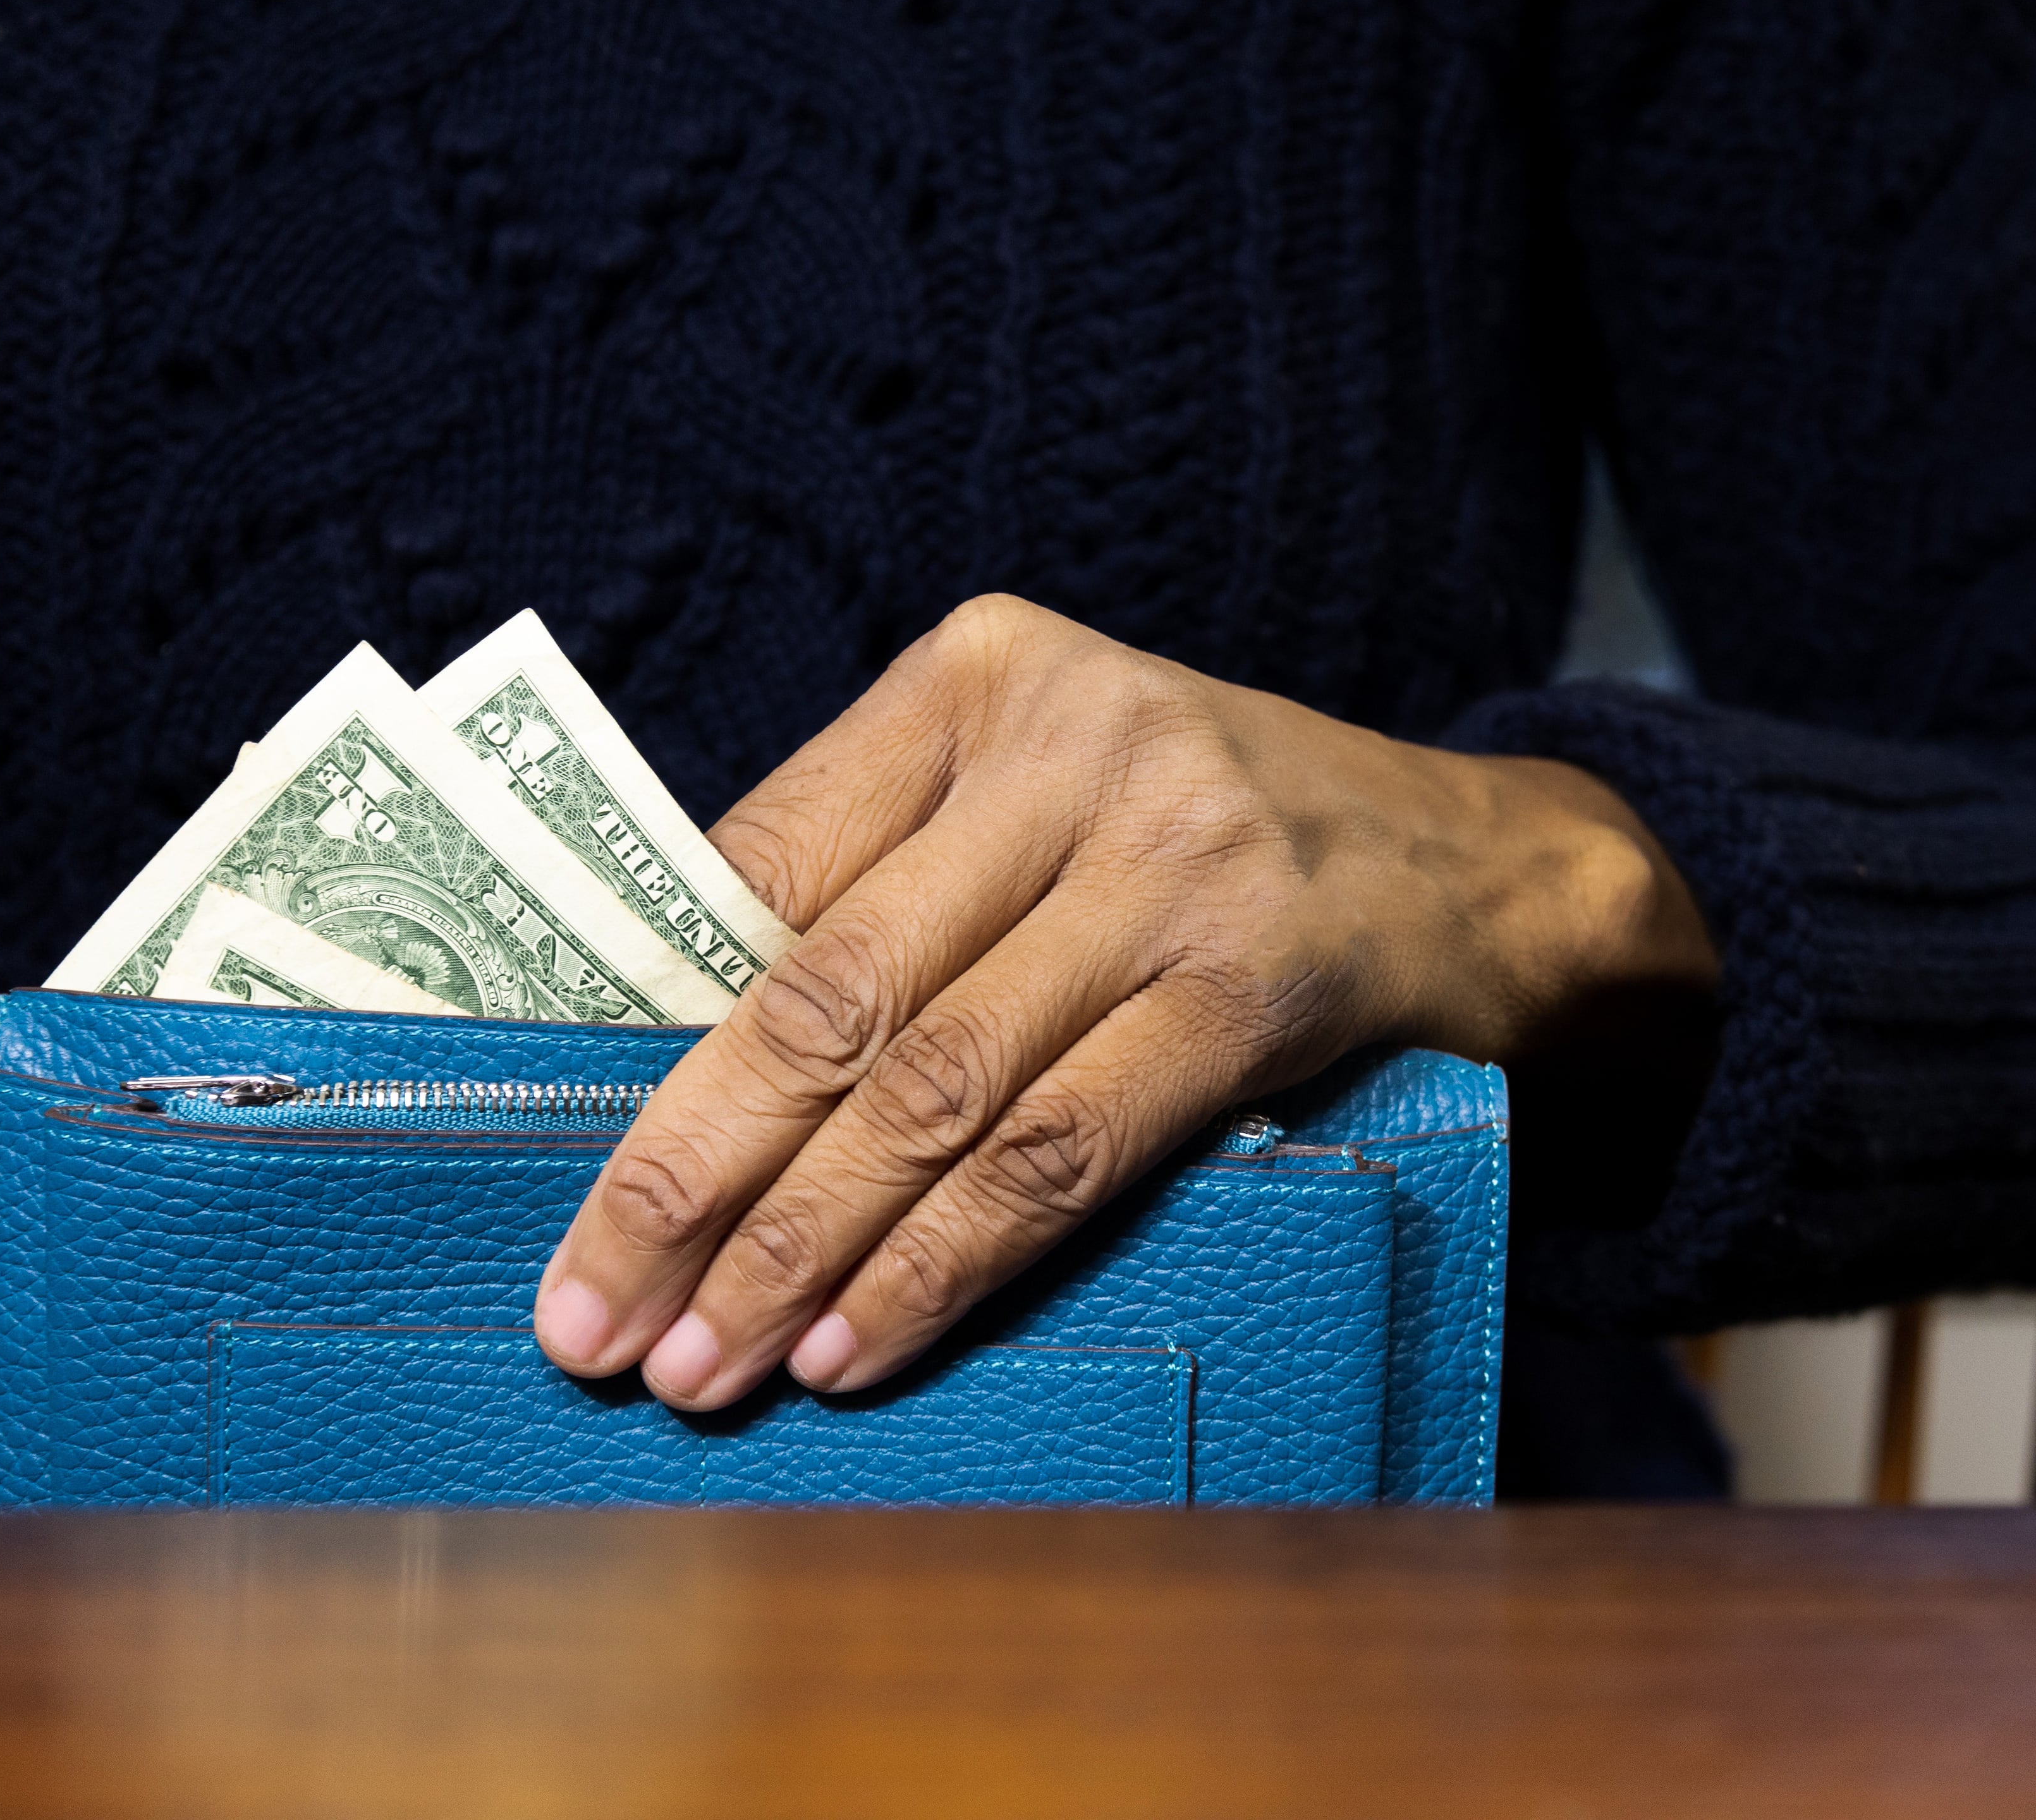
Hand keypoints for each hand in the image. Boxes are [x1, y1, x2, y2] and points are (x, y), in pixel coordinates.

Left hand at [530, 594, 1715, 1409]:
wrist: (1482, 860)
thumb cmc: (1213, 839)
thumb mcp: (1053, 793)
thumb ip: (892, 883)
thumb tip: (669, 1075)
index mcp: (981, 673)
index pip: (761, 867)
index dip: (641, 1043)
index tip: (553, 1177)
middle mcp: (1074, 744)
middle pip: (828, 990)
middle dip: (688, 1177)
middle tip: (588, 1319)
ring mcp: (1177, 860)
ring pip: (936, 1087)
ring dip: (801, 1248)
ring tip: (703, 1362)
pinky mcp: (1260, 981)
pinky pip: (1066, 1146)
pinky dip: (946, 1260)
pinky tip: (858, 1344)